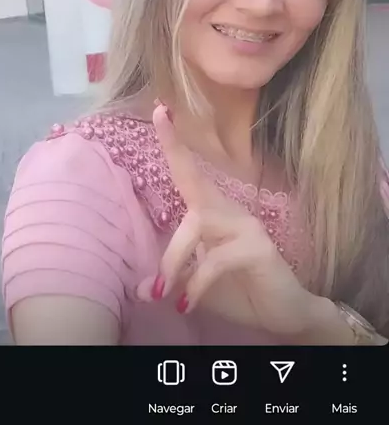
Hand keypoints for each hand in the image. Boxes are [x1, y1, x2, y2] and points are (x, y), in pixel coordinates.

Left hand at [137, 102, 317, 336]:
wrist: (287, 314)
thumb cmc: (241, 291)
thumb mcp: (196, 287)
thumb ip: (172, 281)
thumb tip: (136, 287)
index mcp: (214, 213)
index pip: (190, 173)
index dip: (175, 144)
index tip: (160, 111)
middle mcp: (231, 212)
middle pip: (195, 181)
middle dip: (175, 151)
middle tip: (160, 117)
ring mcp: (247, 228)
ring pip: (199, 222)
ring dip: (173, 258)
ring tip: (159, 291)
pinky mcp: (259, 249)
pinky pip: (216, 259)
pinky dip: (196, 283)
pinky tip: (187, 303)